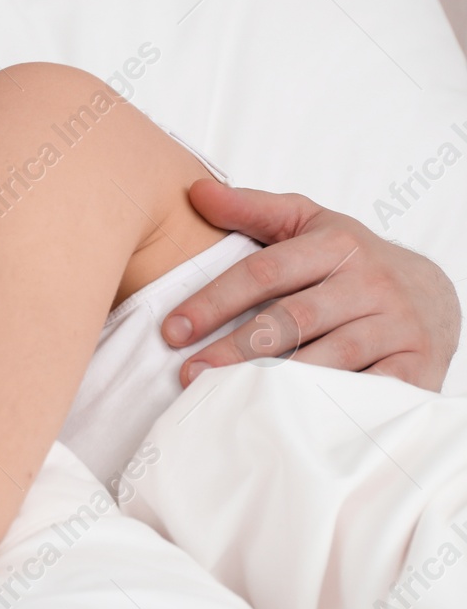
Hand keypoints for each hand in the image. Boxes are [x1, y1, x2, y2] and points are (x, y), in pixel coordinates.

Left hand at [164, 179, 460, 388]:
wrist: (435, 292)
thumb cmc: (352, 259)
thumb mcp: (307, 222)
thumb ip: (252, 208)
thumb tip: (195, 191)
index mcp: (336, 245)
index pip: (264, 272)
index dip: (214, 301)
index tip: (172, 330)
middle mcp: (370, 283)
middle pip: (291, 319)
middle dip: (234, 349)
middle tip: (189, 373)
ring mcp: (397, 326)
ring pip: (329, 358)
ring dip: (274, 382)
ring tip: (226, 398)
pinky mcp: (419, 366)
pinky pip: (369, 392)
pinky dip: (330, 405)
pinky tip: (290, 418)